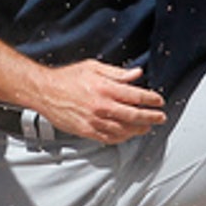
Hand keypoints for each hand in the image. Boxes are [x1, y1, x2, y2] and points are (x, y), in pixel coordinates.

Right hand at [34, 61, 166, 143]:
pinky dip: (122, 138)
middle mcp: (102, 105)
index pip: (137, 96)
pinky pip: (109, 138)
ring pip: (124, 129)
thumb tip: (136, 73)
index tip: (159, 101)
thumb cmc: (67, 78)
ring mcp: (94, 120)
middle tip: (160, 117)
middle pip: (135, 115)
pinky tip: (127, 135)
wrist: (44, 91)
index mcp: (106, 88)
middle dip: (151, 117)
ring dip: (138, 129)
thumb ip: (118, 73)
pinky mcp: (86, 130)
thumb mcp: (94, 67)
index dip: (151, 100)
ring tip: (146, 127)